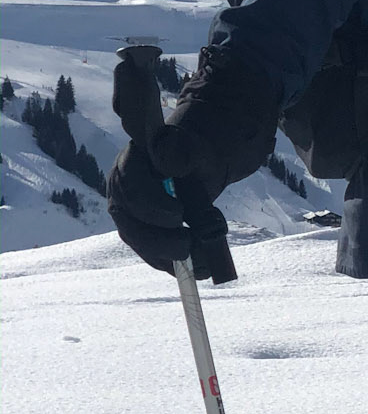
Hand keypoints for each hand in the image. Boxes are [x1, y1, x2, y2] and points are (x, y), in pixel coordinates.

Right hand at [108, 46, 274, 275]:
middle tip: (189, 243)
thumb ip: (183, 153)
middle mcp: (120, 193)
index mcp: (129, 164)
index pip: (130, 187)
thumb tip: (170, 162)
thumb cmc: (191, 157)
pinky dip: (175, 265)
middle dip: (160, 239)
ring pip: (139, 244)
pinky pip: (152, 256)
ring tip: (200, 255)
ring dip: (169, 255)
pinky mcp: (140, 236)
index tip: (179, 214)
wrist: (195, 169)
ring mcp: (128, 217)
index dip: (152, 205)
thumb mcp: (193, 149)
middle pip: (130, 223)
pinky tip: (201, 265)